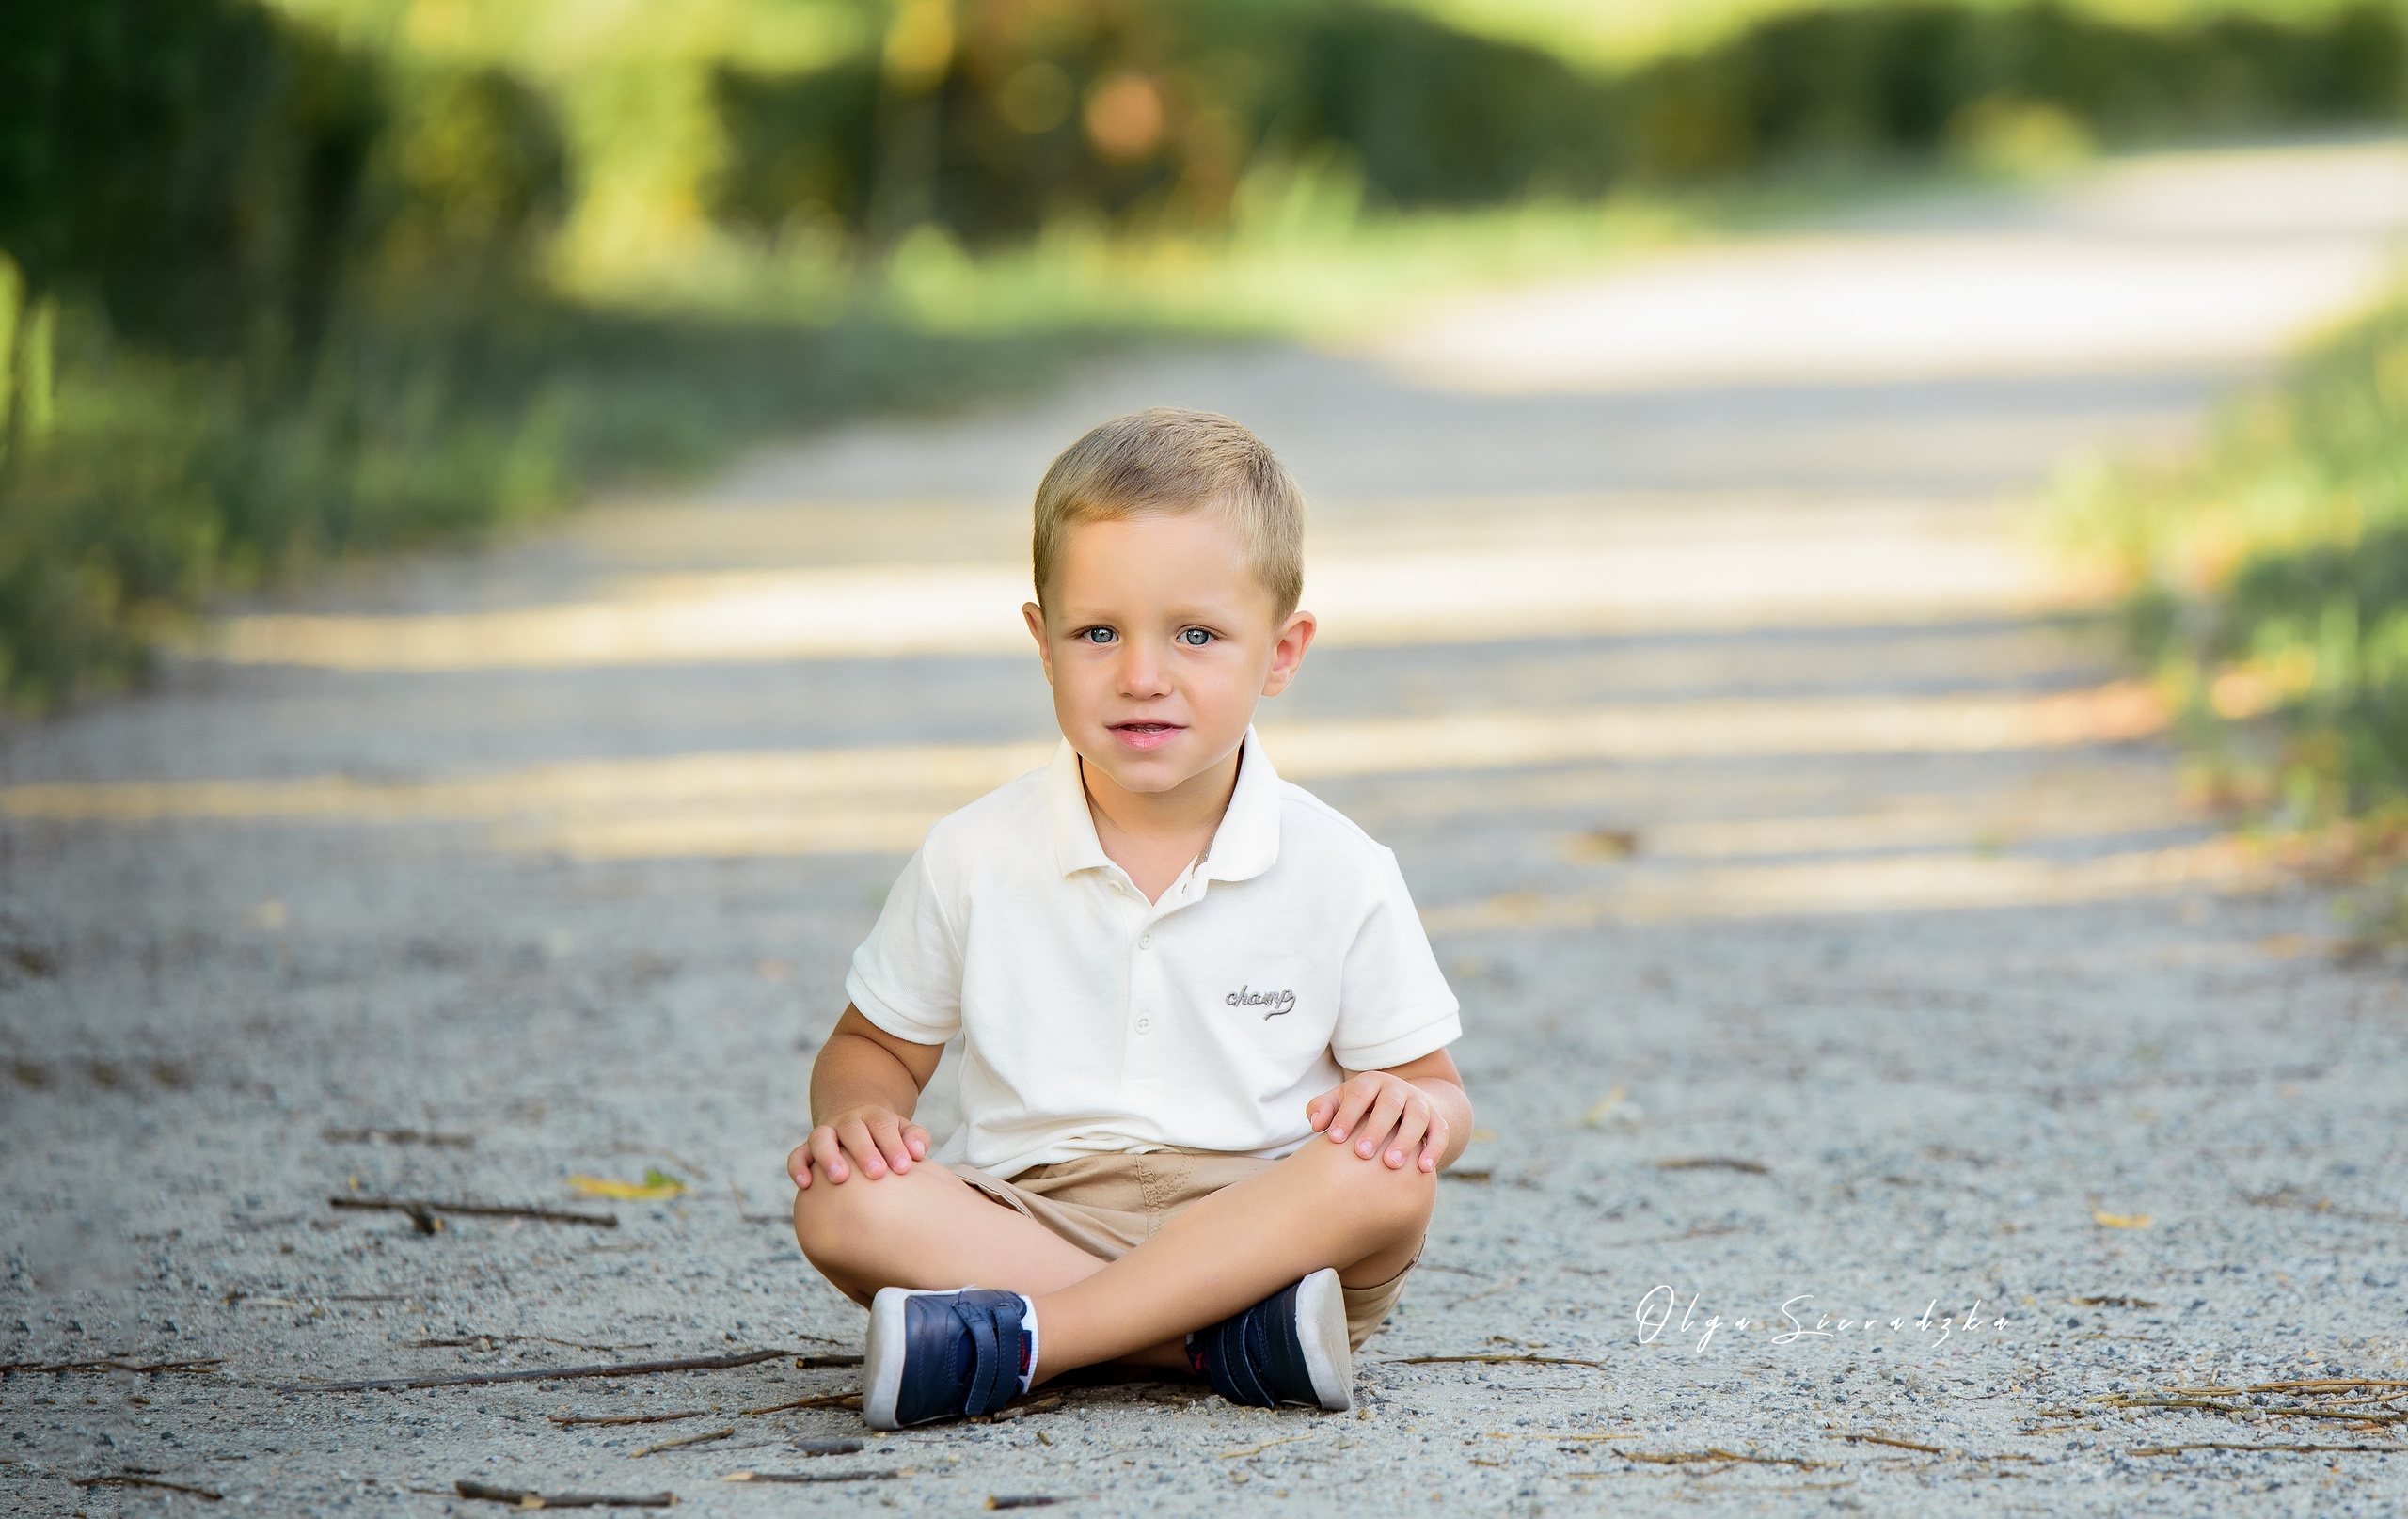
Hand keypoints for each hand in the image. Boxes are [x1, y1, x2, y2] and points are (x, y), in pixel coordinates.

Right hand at [788, 1105, 929, 1188]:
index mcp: (874, 1117)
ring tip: (840, 1178)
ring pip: (821, 1138)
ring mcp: (826, 1134)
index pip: (883, 1125)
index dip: (893, 1145)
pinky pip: (797, 1155)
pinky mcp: (807, 1150)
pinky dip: (798, 1167)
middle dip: (864, 1151)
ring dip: (829, 1157)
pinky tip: (805, 1185)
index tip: (904, 1168)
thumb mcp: (904, 1131)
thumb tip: (918, 1153)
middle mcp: (847, 1122)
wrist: (857, 1121)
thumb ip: (915, 1138)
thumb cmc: (887, 1137)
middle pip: (853, 1130)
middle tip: (877, 1174)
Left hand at [1307, 1071, 1448, 1172]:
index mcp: (1371, 1082)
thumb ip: (1324, 1108)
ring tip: (1391, 1165)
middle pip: (1389, 1105)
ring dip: (1405, 1140)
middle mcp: (1398, 1090)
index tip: (1334, 1139)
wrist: (1403, 1106)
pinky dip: (1435, 1149)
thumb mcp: (1342, 1102)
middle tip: (1362, 1153)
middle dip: (1376, 1129)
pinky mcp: (1437, 1120)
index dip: (1347, 1115)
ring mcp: (1419, 1104)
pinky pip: (1440, 1133)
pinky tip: (1424, 1169)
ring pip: (1417, 1118)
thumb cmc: (1362, 1109)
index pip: (1359, 1094)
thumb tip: (1316, 1124)